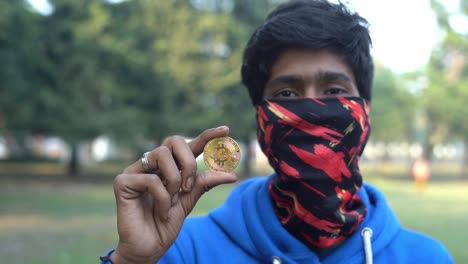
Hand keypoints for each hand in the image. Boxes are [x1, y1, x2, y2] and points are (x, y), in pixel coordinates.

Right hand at [110, 126, 236, 263]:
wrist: (148, 248)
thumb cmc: (165, 225)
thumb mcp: (189, 202)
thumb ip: (204, 184)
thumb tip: (231, 175)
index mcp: (169, 167)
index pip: (189, 145)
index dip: (207, 135)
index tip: (226, 129)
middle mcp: (152, 164)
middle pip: (174, 140)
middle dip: (188, 161)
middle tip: (189, 185)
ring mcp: (136, 170)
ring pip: (161, 154)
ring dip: (174, 180)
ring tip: (171, 199)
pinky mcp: (123, 181)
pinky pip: (151, 179)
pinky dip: (162, 199)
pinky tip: (159, 213)